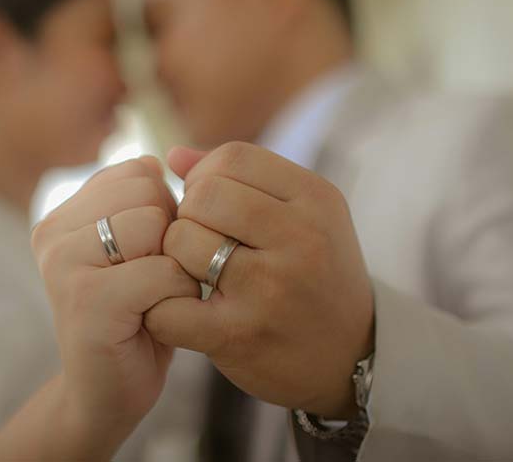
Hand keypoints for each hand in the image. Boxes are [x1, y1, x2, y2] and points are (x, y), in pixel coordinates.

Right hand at [30, 156, 199, 456]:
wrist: (106, 393)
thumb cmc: (136, 315)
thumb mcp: (139, 247)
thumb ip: (144, 200)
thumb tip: (161, 160)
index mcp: (63, 212)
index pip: (139, 170)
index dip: (166, 210)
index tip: (149, 255)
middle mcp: (52, 231)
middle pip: (149, 191)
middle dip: (171, 235)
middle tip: (152, 280)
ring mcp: (63, 264)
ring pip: (156, 226)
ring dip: (176, 266)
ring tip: (153, 297)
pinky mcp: (85, 300)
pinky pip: (163, 272)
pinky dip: (177, 296)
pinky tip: (154, 319)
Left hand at [145, 142, 373, 417]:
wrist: (350, 358)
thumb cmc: (316, 274)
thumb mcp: (303, 214)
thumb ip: (241, 177)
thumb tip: (174, 155)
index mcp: (316, 199)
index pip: (233, 157)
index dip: (206, 175)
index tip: (210, 204)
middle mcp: (300, 239)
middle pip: (204, 194)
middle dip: (188, 213)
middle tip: (199, 239)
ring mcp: (270, 289)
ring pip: (182, 241)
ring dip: (174, 256)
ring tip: (195, 272)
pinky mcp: (240, 335)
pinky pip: (170, 306)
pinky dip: (162, 306)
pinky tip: (182, 309)